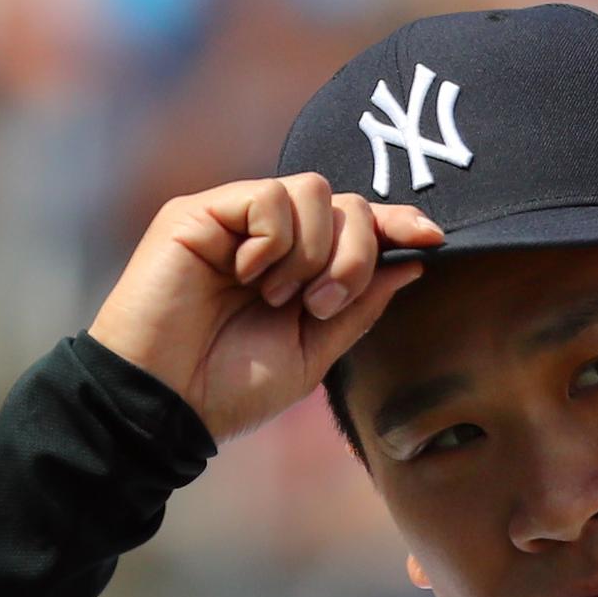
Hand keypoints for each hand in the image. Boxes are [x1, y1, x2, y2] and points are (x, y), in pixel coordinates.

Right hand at [87, 175, 441, 443]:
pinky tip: (249, 275)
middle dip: (354, 254)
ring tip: (279, 297)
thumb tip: (411, 263)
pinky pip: (269, 196)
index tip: (434, 238)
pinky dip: (274, 241)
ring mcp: (233, 220)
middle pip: (345, 202)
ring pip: (312, 190)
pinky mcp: (199, 212)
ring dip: (313, 252)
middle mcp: (268, 238)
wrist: (164, 406)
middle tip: (320, 304)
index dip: (396, 223)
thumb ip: (358, 307)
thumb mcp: (312, 353)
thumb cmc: (227, 389)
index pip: (356, 224)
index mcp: (296, 269)